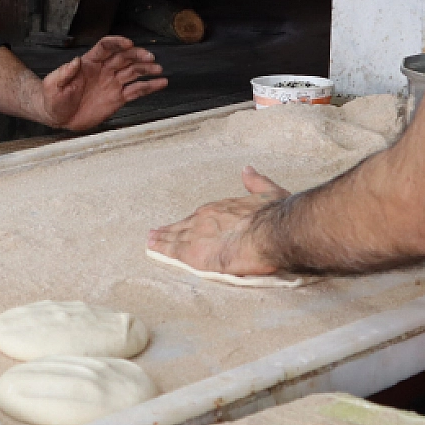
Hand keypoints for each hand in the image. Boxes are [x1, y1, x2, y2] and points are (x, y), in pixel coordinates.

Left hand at [41, 36, 166, 130]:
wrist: (58, 117)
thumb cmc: (53, 98)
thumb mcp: (53, 85)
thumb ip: (64, 73)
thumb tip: (75, 61)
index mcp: (89, 63)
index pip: (105, 47)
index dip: (117, 43)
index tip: (128, 43)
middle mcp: (104, 70)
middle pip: (124, 57)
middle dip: (137, 55)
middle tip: (149, 57)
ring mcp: (112, 83)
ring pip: (133, 72)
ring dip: (146, 69)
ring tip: (158, 69)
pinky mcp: (117, 99)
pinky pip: (136, 91)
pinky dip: (149, 87)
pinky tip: (161, 83)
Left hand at [147, 167, 290, 275]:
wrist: (271, 232)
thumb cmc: (274, 215)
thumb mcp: (268, 192)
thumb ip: (255, 182)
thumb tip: (247, 170)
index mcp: (221, 207)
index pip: (201, 216)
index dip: (191, 221)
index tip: (183, 223)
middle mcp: (205, 218)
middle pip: (183, 226)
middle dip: (170, 229)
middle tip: (156, 233)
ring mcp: (197, 235)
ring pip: (174, 238)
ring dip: (162, 239)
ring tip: (151, 241)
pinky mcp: (195, 254)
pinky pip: (174, 252)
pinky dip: (162, 251)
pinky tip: (154, 250)